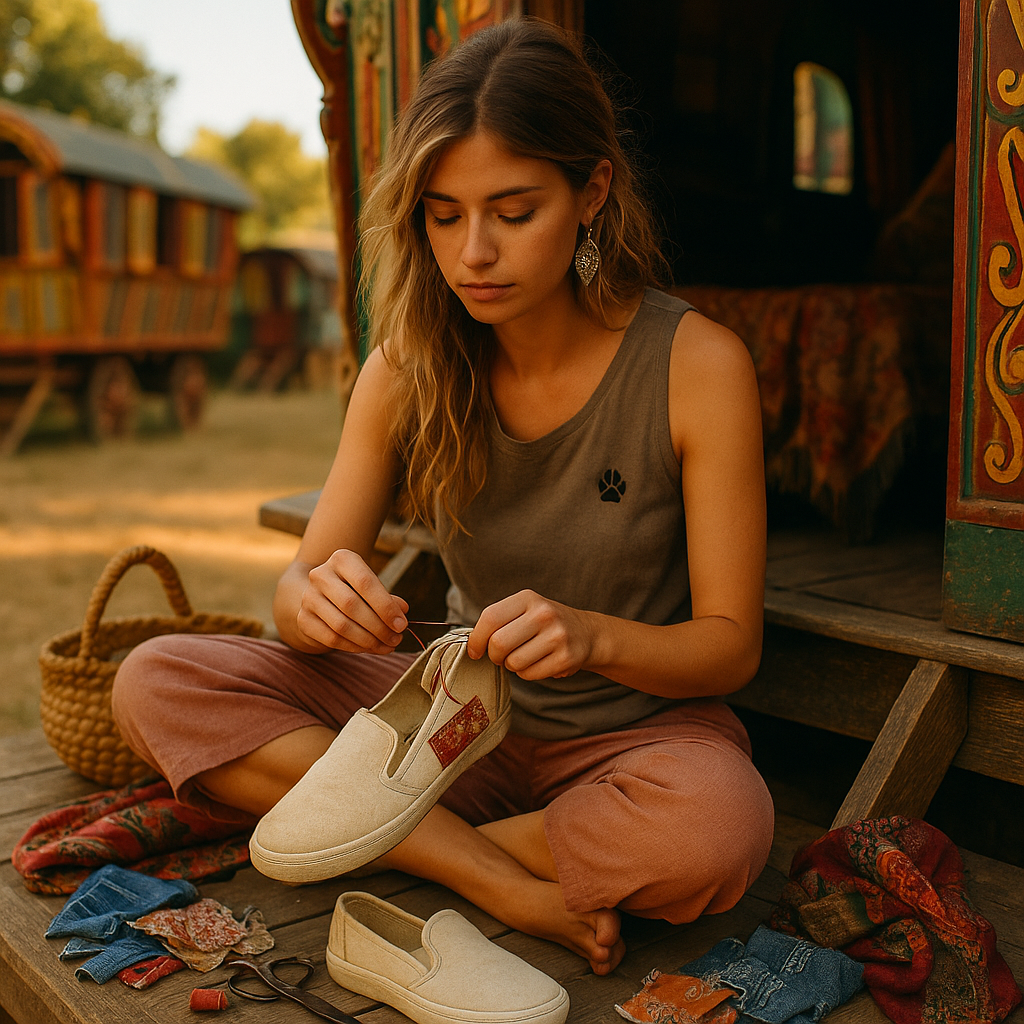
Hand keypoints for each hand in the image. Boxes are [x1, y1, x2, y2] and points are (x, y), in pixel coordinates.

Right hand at [295, 549, 408, 653]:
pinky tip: (369, 648)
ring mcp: (309, 598)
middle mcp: (321, 575)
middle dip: (378, 626)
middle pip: (352, 605)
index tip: (402, 624)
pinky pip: (332, 639)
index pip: (365, 582)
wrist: (321, 595)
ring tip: (387, 646)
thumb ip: (387, 598)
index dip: (385, 606)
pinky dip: (354, 647)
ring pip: (341, 625)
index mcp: (342, 559)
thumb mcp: (371, 586)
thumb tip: (402, 611)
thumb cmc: (355, 589)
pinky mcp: (304, 620)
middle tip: (396, 639)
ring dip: (368, 640)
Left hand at [467, 590, 595, 679]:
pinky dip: (527, 674)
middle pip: (499, 643)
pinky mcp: (565, 658)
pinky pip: (529, 674)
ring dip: (512, 665)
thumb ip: (499, 621)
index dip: (476, 638)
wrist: (586, 633)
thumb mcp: (525, 610)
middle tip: (501, 656)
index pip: (490, 618)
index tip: (474, 651)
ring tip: (524, 657)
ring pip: (513, 662)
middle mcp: (544, 614)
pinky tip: (538, 663)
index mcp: (528, 598)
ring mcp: (557, 636)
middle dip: (494, 656)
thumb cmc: (544, 624)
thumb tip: (471, 644)